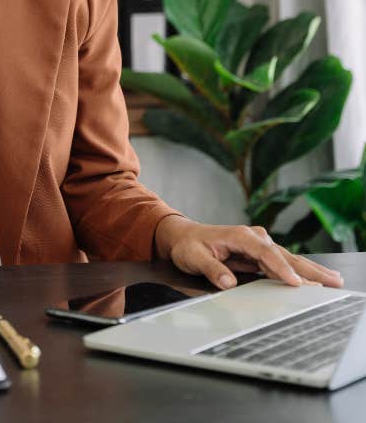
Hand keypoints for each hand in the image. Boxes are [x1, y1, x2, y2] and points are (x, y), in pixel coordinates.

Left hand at [155, 215, 344, 289]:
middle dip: (307, 269)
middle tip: (330, 281)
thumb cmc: (189, 245)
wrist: (184, 237)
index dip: (280, 267)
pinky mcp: (260, 254)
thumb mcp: (194, 257)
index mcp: (239, 235)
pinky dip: (299, 272)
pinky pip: (282, 264)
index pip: (264, 252)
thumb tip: (228, 282)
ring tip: (333, 280)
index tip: (294, 282)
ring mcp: (258, 245)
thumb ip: (212, 269)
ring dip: (310, 270)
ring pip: (288, 259)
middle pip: (284, 254)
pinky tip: (315, 280)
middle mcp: (253, 237)